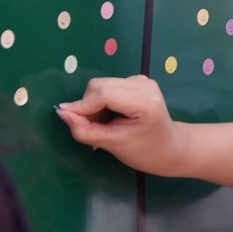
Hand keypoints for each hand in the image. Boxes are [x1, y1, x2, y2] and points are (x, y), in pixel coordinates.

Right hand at [57, 75, 184, 175]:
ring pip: (102, 84)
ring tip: (104, 124)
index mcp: (144, 101)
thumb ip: (85, 129)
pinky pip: (110, 85)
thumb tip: (62, 112)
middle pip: (99, 85)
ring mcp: (142, 80)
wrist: (170, 148)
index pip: (103, 94)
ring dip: (94, 104)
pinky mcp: (138, 81)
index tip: (71, 121)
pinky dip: (103, 100)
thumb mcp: (112, 145)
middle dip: (88, 106)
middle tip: (93, 128)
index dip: (82, 106)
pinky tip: (112, 116)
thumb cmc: (144, 151)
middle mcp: (144, 84)